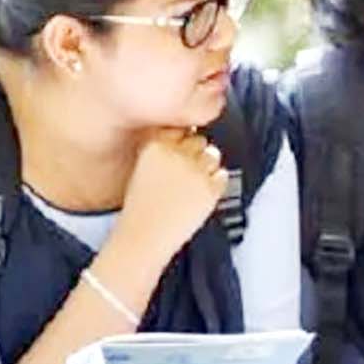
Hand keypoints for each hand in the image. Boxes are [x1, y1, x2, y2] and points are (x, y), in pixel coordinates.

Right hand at [112, 128, 226, 259]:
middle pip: (198, 139)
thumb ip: (160, 150)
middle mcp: (177, 154)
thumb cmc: (140, 209)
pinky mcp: (211, 188)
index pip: (179, 127)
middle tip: (187, 171)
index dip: (180, 139)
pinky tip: (202, 193)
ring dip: (207, 165)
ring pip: (213, 154)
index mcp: (155, 146)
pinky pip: (223, 175)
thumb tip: (181, 140)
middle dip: (195, 153)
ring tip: (194, 183)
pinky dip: (216, 182)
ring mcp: (196, 171)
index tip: (179, 149)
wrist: (145, 236)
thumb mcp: (141, 168)